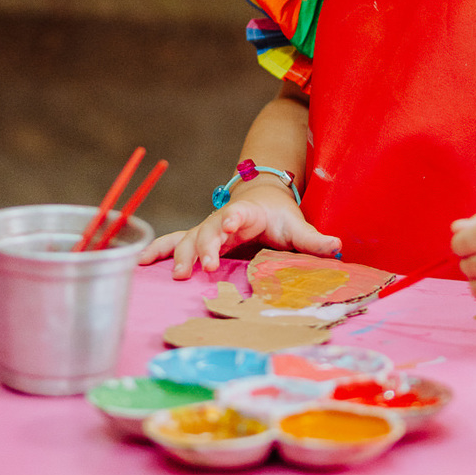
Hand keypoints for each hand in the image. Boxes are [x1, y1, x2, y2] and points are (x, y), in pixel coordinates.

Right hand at [138, 182, 340, 279]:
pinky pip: (173, 244)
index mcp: (246, 213)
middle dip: (205, 247)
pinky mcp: (198, 240)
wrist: (262, 199)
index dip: (231, 219)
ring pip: (187, 239)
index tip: (228, 225)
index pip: (237, 214)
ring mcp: (206, 230)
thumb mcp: (296, 225)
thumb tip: (338, 247)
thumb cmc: (279, 216)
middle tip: (204, 266)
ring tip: (175, 275)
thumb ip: (314, 239)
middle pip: (208, 230)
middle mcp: (221, 220)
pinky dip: (155, 252)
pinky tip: (137, 263)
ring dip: (179, 255)